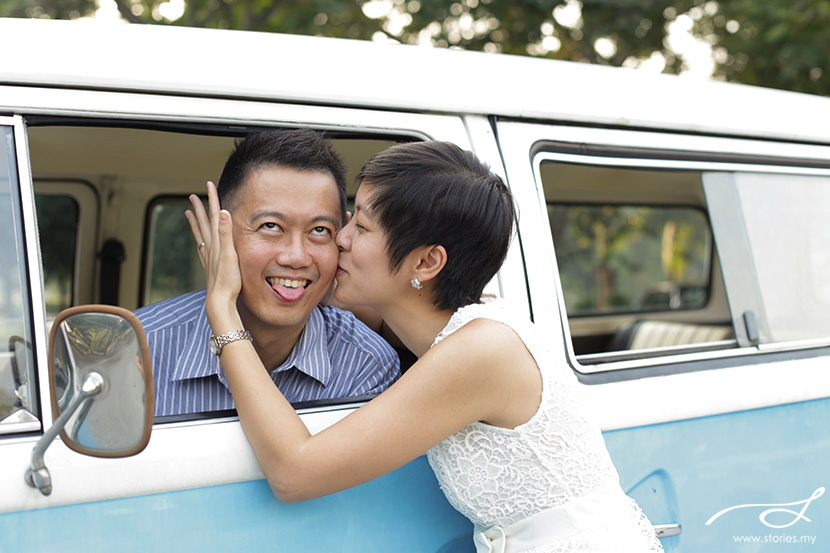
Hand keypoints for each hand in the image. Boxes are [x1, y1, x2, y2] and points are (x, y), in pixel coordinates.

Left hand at [185, 181, 243, 332]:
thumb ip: (227, 233)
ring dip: (196, 223)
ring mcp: (208, 257)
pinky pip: (201, 248)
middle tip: (193, 195)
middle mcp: (210, 247)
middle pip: (204, 223)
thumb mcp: (230, 255)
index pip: (215, 216)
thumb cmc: (228, 281)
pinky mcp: (210, 266)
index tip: (209, 184)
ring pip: (200, 235)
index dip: (212, 199)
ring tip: (189, 213)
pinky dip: (198, 240)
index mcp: (216, 242)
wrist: (220, 301)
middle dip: (200, 208)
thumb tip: (224, 212)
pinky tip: (198, 241)